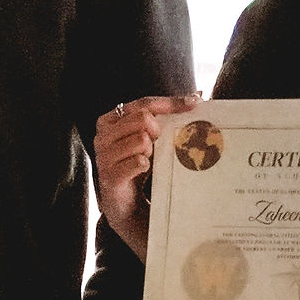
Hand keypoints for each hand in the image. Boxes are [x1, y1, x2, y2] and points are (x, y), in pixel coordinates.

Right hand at [93, 94, 198, 251]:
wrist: (125, 203)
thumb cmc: (137, 165)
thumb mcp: (149, 138)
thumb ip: (164, 117)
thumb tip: (197, 96)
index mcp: (110, 120)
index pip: (143, 104)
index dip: (170, 102)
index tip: (195, 103)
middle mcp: (102, 135)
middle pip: (142, 118)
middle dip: (158, 130)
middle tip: (159, 143)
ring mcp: (104, 155)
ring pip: (141, 139)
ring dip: (151, 151)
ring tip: (147, 159)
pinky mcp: (109, 176)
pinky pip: (138, 162)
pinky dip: (146, 166)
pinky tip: (144, 171)